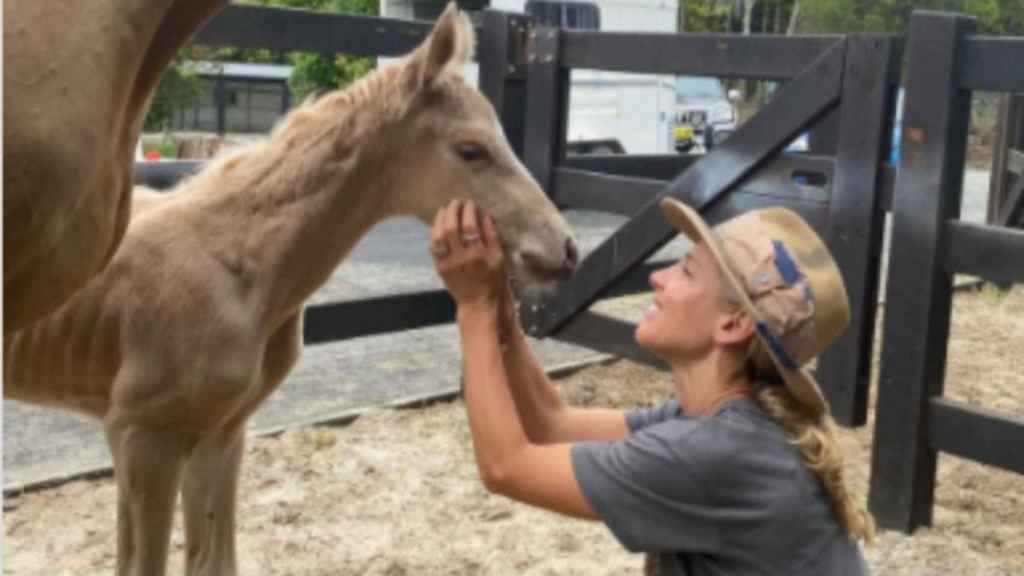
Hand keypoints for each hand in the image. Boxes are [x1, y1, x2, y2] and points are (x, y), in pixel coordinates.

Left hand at [430, 199, 507, 315]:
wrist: (478, 304)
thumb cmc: (493, 280)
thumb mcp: (499, 258)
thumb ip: (492, 236)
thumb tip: (484, 215)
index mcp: (478, 254)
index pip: (470, 225)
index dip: (468, 211)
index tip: (470, 203)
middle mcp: (461, 258)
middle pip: (451, 228)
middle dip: (452, 211)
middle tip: (456, 202)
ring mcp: (448, 263)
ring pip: (438, 236)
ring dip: (440, 219)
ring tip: (444, 209)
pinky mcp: (440, 268)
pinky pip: (433, 247)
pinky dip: (434, 233)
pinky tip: (438, 225)